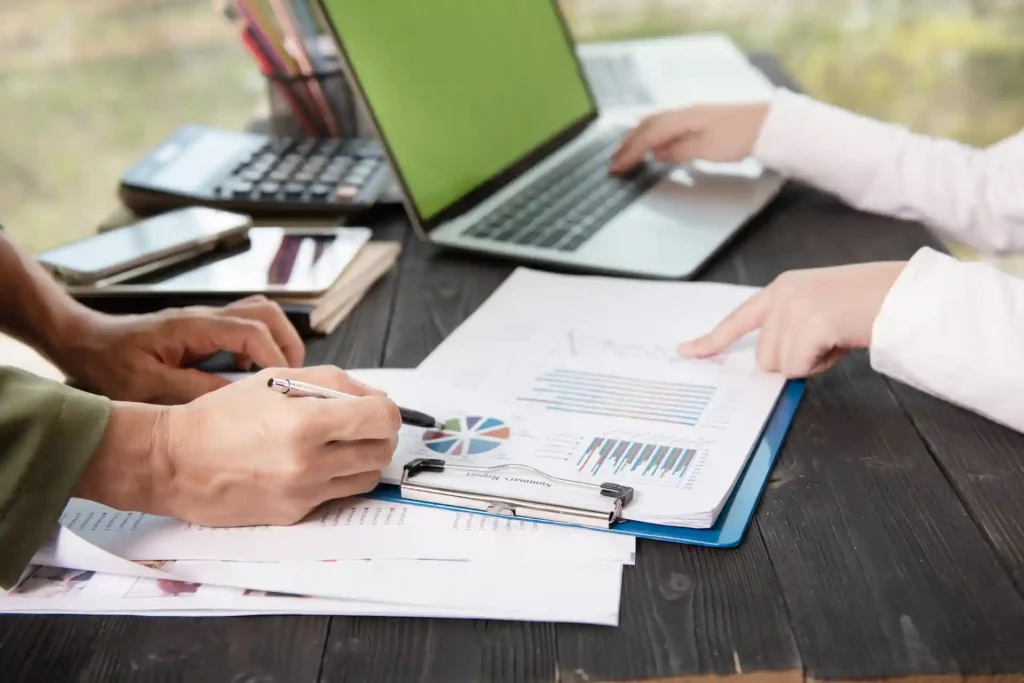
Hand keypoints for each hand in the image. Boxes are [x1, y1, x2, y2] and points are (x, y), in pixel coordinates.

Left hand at [56, 295, 304, 403]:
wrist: (86, 343)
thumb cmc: (110, 363)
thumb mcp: (148, 385)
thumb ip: (195, 389)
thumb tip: (239, 398)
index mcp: (194, 327)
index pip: (252, 331)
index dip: (274, 357)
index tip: (282, 386)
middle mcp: (207, 317)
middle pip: (267, 312)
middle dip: (287, 343)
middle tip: (291, 379)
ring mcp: (208, 320)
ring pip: (261, 314)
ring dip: (278, 341)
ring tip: (278, 376)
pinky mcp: (205, 329)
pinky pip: (247, 327)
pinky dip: (261, 346)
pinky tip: (250, 374)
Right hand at [75, 366, 400, 525]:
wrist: (175, 462)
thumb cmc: (221, 415)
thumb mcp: (276, 379)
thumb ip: (333, 384)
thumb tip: (374, 398)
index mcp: (305, 423)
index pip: (382, 419)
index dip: (387, 410)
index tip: (376, 407)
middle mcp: (309, 463)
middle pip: (381, 451)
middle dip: (379, 434)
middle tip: (361, 424)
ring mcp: (303, 493)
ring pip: (367, 478)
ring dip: (363, 458)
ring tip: (339, 444)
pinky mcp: (294, 514)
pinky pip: (336, 495)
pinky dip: (336, 477)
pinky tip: (314, 463)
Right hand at [610, 103, 769, 172]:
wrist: (768, 125)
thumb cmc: (740, 136)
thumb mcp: (707, 149)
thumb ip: (679, 151)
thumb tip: (656, 153)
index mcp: (683, 119)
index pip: (648, 136)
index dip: (630, 153)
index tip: (616, 167)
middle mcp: (684, 113)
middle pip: (647, 127)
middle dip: (628, 144)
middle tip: (613, 159)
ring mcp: (692, 115)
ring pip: (655, 123)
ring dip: (638, 137)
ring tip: (625, 149)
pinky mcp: (700, 119)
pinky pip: (667, 124)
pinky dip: (652, 133)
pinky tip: (655, 141)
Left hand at [678, 262, 906, 376]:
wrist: (906, 296)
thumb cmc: (871, 307)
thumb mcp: (822, 310)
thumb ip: (792, 329)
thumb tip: (772, 365)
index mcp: (782, 288)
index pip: (738, 319)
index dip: (712, 340)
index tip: (686, 352)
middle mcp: (782, 293)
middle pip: (763, 357)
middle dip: (795, 360)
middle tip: (830, 340)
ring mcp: (794, 306)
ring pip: (779, 366)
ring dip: (810, 363)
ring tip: (839, 338)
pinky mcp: (809, 322)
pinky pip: (798, 368)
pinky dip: (821, 365)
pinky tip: (842, 343)